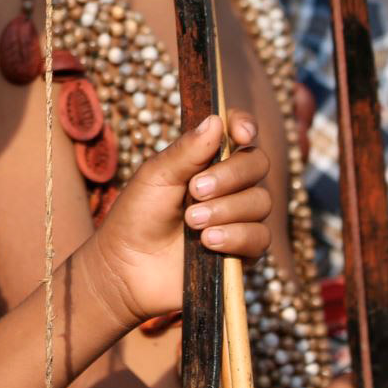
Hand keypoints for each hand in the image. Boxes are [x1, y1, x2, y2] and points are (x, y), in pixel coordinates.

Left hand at [87, 111, 270, 320]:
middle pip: (257, 164)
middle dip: (230, 175)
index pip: (240, 134)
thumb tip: (216, 120)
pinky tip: (208, 242)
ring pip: (261, 202)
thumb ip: (187, 151)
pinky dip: (235, 236)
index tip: (240, 133)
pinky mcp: (243, 252)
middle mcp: (229, 185)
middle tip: (194, 190)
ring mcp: (238, 217)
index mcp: (207, 159)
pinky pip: (259, 237)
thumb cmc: (137, 215)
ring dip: (226, 209)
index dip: (245, 126)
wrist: (127, 267)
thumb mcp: (156, 176)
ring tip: (192, 221)